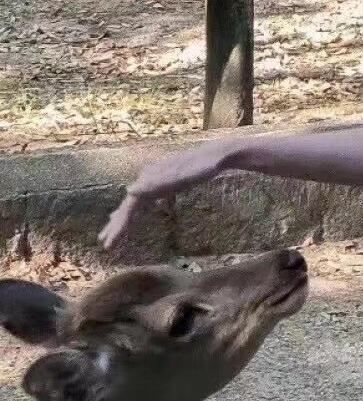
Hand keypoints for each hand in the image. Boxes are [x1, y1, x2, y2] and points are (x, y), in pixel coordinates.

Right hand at [99, 141, 232, 249]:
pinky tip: (145, 211)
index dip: (118, 227)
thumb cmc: (202, 168)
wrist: (219, 155)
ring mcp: (159, 179)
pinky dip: (145, 207)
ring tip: (116, 231)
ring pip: (139, 202)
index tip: (108, 245)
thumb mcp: (180, 177)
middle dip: (118, 226)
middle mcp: (149, 178)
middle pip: (130, 206)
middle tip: (105, 245)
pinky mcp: (170, 181)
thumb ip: (156, 185)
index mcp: (149, 180)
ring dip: (128, 218)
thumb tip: (128, 191)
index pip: (128, 208)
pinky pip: (153, 197)